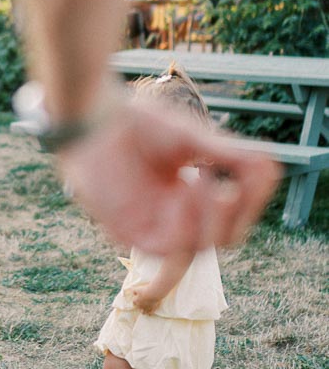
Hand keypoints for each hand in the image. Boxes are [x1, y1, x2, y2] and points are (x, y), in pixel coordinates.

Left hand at [57, 101, 278, 252]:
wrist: (95, 118)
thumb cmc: (139, 124)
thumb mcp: (196, 140)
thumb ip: (233, 157)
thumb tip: (272, 172)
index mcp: (188, 197)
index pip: (229, 219)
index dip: (248, 203)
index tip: (254, 172)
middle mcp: (172, 218)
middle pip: (221, 239)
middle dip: (236, 214)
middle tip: (233, 184)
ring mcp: (152, 228)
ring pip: (200, 249)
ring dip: (213, 219)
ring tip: (205, 180)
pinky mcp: (129, 235)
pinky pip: (171, 249)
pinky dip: (187, 223)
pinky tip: (186, 189)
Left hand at [129, 283, 162, 313]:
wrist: (153, 293)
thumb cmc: (145, 291)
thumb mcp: (138, 289)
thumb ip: (134, 291)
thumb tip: (133, 293)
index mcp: (136, 301)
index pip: (134, 302)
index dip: (135, 300)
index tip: (136, 299)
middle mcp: (141, 306)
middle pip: (138, 308)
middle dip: (139, 306)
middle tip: (141, 304)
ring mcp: (146, 308)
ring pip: (143, 312)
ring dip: (143, 311)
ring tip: (144, 310)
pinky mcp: (152, 309)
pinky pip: (150, 313)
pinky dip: (149, 313)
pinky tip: (150, 312)